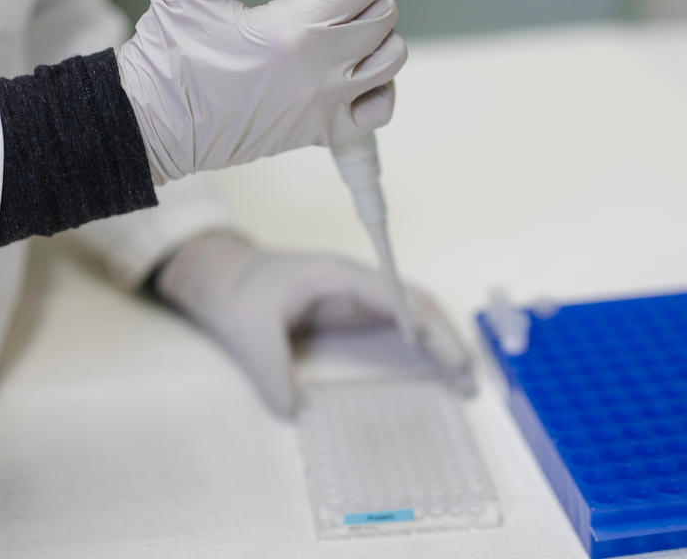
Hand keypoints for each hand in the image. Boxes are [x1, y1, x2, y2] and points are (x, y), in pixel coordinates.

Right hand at [118, 0, 405, 184]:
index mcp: (293, 30)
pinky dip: (378, 88)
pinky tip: (352, 71)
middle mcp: (319, 70)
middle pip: (382, 17)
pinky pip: (379, 110)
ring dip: (378, 36)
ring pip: (390, 60)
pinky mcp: (320, 132)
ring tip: (343, 27)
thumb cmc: (169, 59)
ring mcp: (324, 105)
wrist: (153, 124)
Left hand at [155, 232, 472, 416]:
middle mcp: (356, 283)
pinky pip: (396, 326)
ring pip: (412, 315)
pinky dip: (420, 347)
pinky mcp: (350, 313)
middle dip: (446, 339)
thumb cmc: (235, 291)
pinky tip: (433, 371)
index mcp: (338, 276)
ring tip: (463, 381)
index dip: (427, 327)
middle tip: (468, 380)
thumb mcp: (248, 333)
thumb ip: (270, 370)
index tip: (449, 356)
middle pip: (416, 304)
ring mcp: (356, 297)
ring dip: (439, 344)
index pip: (397, 296)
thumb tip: (293, 411)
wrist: (218, 276)